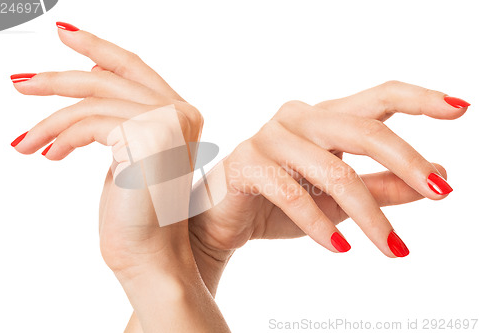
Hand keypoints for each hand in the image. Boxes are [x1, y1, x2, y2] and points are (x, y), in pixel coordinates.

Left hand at [11, 22, 228, 332]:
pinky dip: (61, 136)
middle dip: (58, 77)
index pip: (134, 68)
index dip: (99, 46)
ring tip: (25, 142)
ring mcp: (168, 121)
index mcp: (181, 114)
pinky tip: (48, 154)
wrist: (151, 258)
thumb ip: (116, 116)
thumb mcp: (125, 154)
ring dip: (50, 120)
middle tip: (19, 83)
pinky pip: (89, 121)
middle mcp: (181, 112)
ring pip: (93, 98)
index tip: (66, 35)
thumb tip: (85, 79)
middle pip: (109, 75)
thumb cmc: (137, 214)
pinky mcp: (148, 135)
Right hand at [189, 81, 468, 268]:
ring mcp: (269, 137)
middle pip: (363, 129)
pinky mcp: (246, 164)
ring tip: (394, 249)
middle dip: (407, 161)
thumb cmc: (279, 202)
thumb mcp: (339, 197)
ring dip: (369, 214)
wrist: (220, 220)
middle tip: (441, 193)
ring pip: (333, 170)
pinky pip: (291, 194)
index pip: (377, 98)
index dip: (419, 99)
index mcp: (323, 117)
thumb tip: (438, 178)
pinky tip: (341, 249)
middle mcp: (298, 118)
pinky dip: (320, 226)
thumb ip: (384, 186)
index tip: (461, 109)